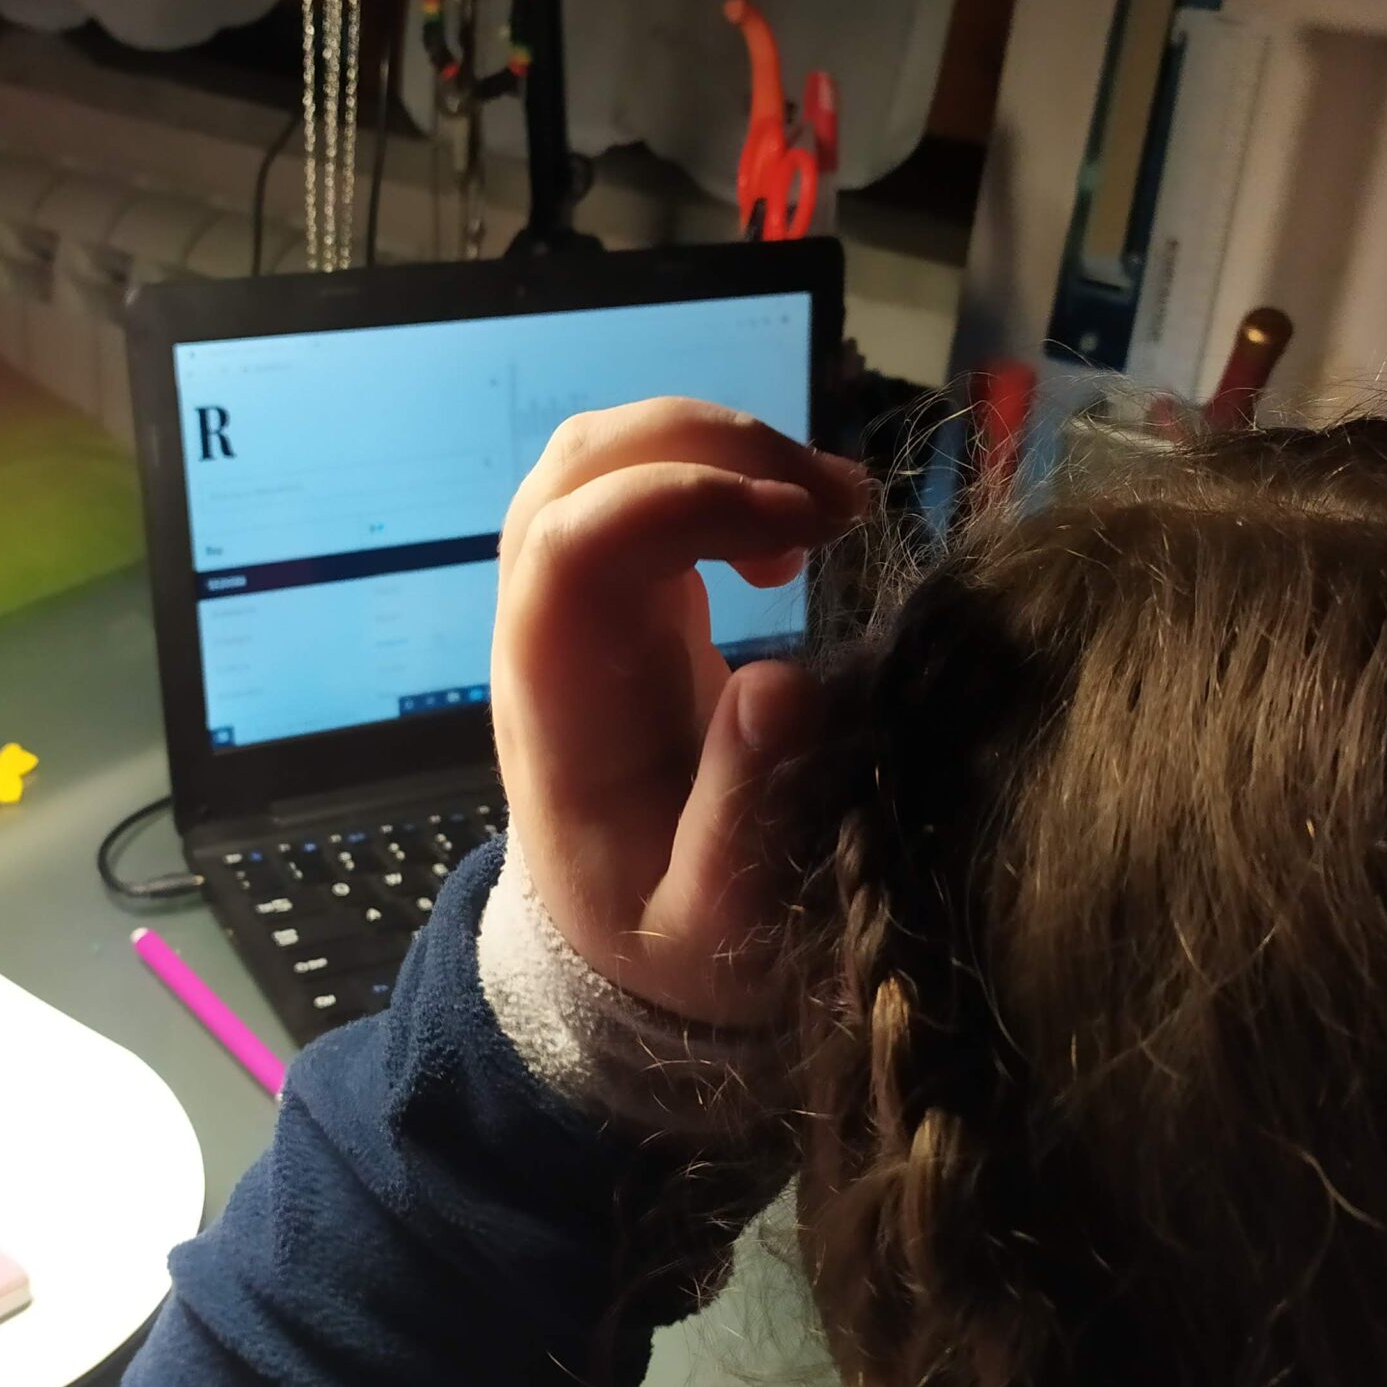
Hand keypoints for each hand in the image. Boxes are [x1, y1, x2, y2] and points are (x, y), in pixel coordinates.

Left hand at [490, 398, 870, 1025]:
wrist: (623, 941)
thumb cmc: (667, 936)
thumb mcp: (714, 921)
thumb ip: (740, 820)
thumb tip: (780, 688)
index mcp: (559, 705)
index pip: (574, 545)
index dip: (681, 503)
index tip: (803, 532)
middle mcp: (549, 633)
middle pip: (579, 466)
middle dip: (712, 444)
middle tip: (837, 507)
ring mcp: (578, 603)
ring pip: (607, 455)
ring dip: (723, 445)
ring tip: (833, 510)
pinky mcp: (619, 594)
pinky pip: (642, 483)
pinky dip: (725, 472)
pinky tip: (797, 538)